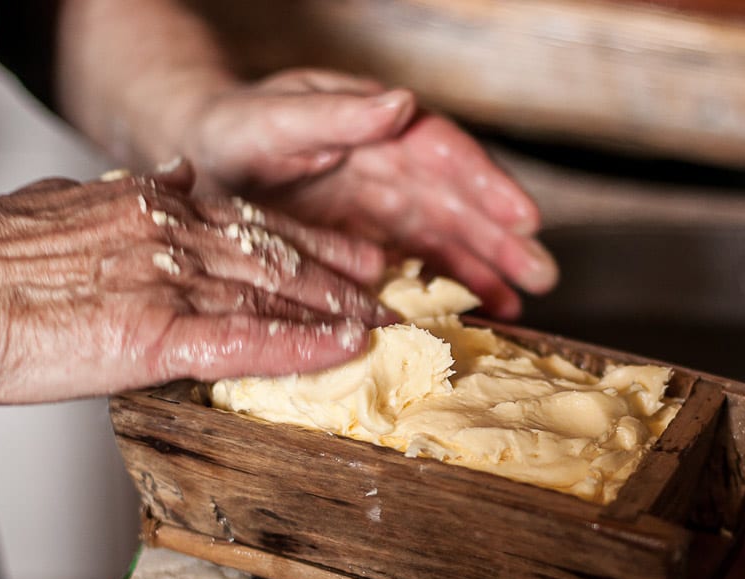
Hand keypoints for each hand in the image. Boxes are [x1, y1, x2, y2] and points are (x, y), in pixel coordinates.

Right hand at [0, 163, 392, 403]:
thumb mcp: (63, 201)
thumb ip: (125, 196)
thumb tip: (173, 178)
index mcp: (147, 204)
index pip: (246, 219)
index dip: (304, 239)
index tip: (342, 251)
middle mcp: (170, 236)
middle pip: (275, 253)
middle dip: (339, 272)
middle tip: (387, 285)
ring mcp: (169, 282)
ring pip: (275, 292)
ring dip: (337, 310)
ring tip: (384, 323)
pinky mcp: (158, 334)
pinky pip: (249, 339)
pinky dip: (302, 344)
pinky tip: (344, 347)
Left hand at [178, 69, 555, 318]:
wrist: (202, 160)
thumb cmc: (234, 129)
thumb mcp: (275, 118)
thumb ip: (336, 115)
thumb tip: (402, 102)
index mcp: (377, 126)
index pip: (443, 154)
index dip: (487, 185)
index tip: (524, 216)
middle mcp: (393, 165)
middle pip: (459, 202)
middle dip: (502, 238)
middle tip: (542, 274)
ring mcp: (385, 205)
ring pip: (448, 237)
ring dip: (488, 268)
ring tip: (524, 302)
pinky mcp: (372, 239)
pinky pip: (421, 263)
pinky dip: (453, 285)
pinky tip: (485, 309)